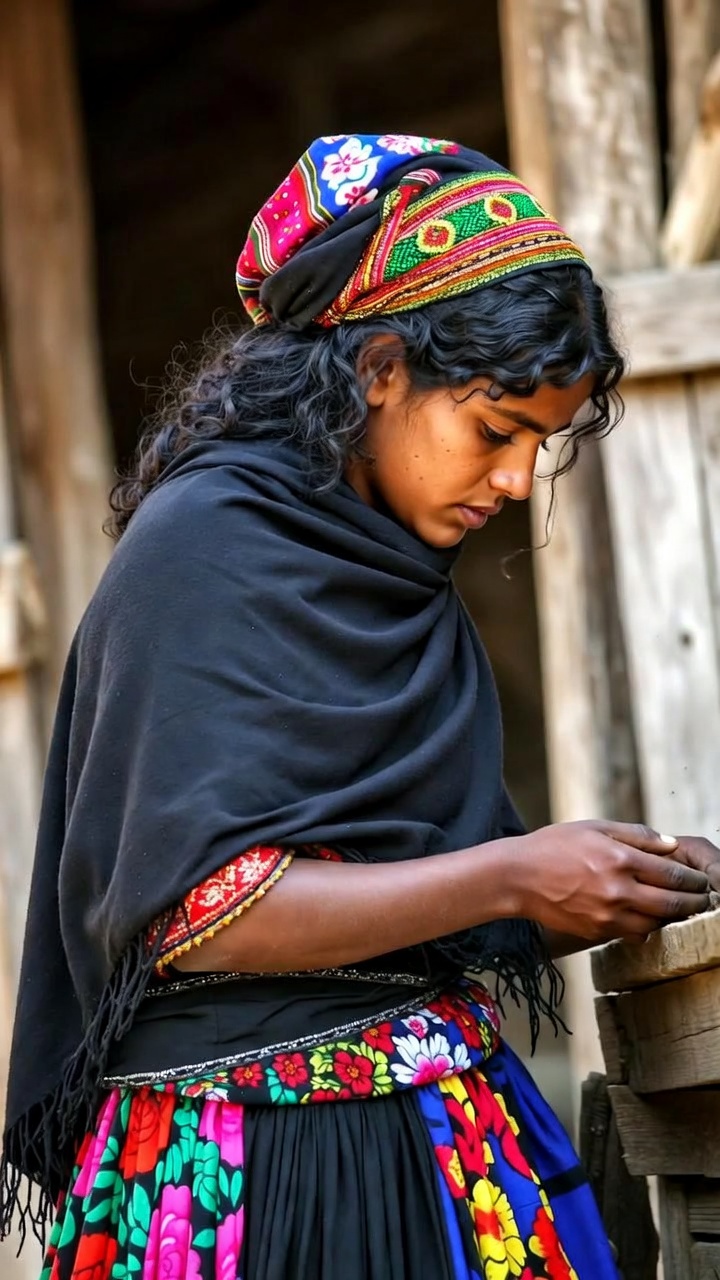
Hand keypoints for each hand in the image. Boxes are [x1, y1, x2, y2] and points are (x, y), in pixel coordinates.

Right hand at [512, 820, 710, 943]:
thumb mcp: (595, 828)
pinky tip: (650, 917)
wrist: (518, 877)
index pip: (672, 874)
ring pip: (656, 923)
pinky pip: (633, 934)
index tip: (702, 880)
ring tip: (681, 909)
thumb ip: (636, 835)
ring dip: (672, 918)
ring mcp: (607, 915)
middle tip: (704, 899)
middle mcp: (617, 890)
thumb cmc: (554, 846)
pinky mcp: (597, 932)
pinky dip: (647, 927)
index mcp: (619, 859)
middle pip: (672, 903)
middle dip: (694, 902)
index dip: (693, 880)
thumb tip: (671, 845)